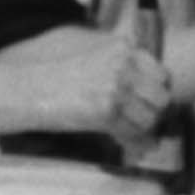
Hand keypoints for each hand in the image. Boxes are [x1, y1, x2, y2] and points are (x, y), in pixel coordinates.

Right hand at [6, 27, 171, 148]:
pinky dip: (132, 144)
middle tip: (144, 122)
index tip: (150, 104)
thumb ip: (124, 69)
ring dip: (144, 131)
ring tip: (133, 136)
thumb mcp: (96, 60)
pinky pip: (132, 133)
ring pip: (150, 118)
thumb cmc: (61, 79)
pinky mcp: (106, 111)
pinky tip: (127, 146)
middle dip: (156, 113)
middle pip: (162, 97)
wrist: (32, 89)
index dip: (158, 93)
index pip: (162, 74)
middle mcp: (123, 65)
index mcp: (123, 48)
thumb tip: (151, 93)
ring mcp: (116, 88)